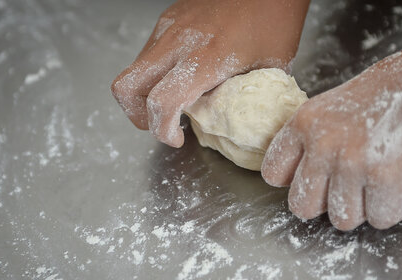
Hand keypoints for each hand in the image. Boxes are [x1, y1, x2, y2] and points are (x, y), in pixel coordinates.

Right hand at [111, 0, 309, 146]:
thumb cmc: (276, 23)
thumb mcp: (268, 72)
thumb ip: (239, 100)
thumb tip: (225, 123)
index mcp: (206, 58)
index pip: (161, 102)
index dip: (162, 130)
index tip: (177, 138)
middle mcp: (178, 40)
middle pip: (126, 86)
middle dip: (138, 116)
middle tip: (161, 125)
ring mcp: (169, 26)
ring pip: (134, 69)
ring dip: (146, 94)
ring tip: (175, 102)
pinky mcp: (168, 18)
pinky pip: (147, 53)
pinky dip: (155, 74)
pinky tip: (181, 77)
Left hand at [262, 2, 401, 230]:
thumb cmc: (397, 88)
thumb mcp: (341, 105)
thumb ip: (320, 139)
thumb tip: (313, 175)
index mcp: (306, 122)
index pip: (274, 173)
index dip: (297, 182)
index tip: (316, 182)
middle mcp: (323, 144)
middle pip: (302, 207)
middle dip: (328, 204)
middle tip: (353, 191)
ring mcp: (352, 164)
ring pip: (342, 219)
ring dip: (365, 209)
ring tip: (384, 185)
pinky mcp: (386, 180)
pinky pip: (381, 219)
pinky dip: (396, 209)